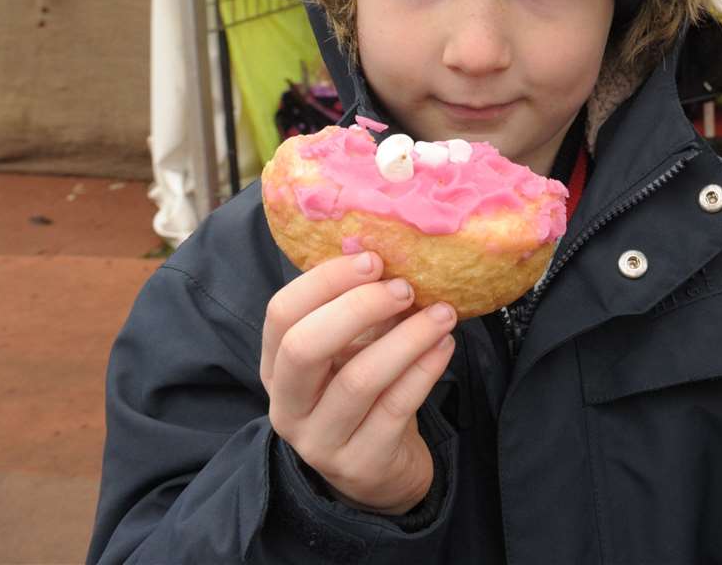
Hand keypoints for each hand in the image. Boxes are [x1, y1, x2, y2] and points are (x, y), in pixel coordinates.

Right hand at [261, 252, 456, 514]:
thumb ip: (358, 310)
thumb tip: (393, 252)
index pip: (281, 313)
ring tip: (443, 313)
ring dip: (408, 337)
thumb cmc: (363, 392)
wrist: (380, 470)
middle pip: (305, 346)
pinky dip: (426, 369)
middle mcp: (287, 406)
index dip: (326, 280)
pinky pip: (397, 407)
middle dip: (359, 307)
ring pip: (359, 379)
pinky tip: (446, 345)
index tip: (374, 259)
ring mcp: (320, 441)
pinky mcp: (362, 463)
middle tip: (406, 287)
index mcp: (276, 366)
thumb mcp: (349, 350)